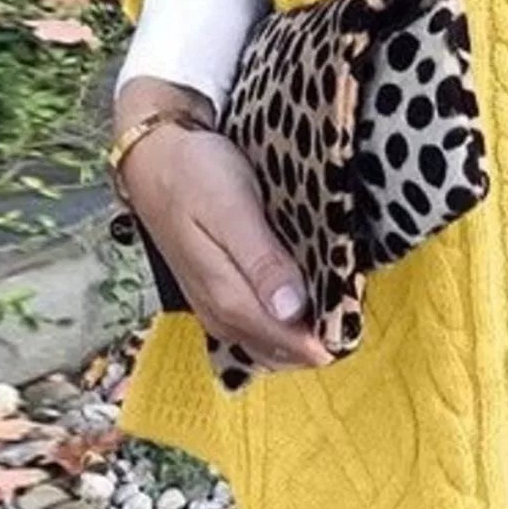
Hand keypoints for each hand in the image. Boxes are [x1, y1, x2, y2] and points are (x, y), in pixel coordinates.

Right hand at [116, 77, 333, 371]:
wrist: (155, 159)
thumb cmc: (196, 176)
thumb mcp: (232, 209)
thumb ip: (261, 261)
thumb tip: (292, 310)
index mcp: (225, 295)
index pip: (282, 340)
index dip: (321, 340)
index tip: (353, 328)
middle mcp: (218, 313)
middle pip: (277, 349)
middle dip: (316, 339)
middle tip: (351, 311)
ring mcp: (215, 307)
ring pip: (266, 344)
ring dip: (301, 335)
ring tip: (334, 308)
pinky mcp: (216, 295)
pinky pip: (254, 328)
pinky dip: (282, 325)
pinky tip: (303, 303)